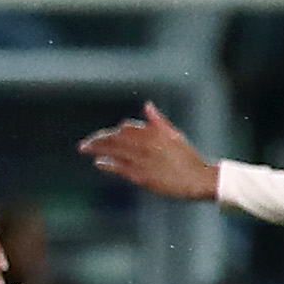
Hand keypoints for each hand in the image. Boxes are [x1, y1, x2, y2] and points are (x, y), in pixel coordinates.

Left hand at [80, 102, 219, 207]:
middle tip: (84, 143)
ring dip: (97, 149)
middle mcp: (146, 143)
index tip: (103, 136)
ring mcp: (143, 159)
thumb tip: (148, 105)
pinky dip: (107, 164)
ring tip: (84, 149)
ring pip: (114, 151)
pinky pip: (119, 167)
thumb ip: (158, 121)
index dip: (112, 133)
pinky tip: (98, 163)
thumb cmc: (188, 158)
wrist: (198, 178)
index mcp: (154, 132)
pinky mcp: (141, 174)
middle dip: (98, 140)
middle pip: (116, 138)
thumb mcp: (175, 134)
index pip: (126, 129)